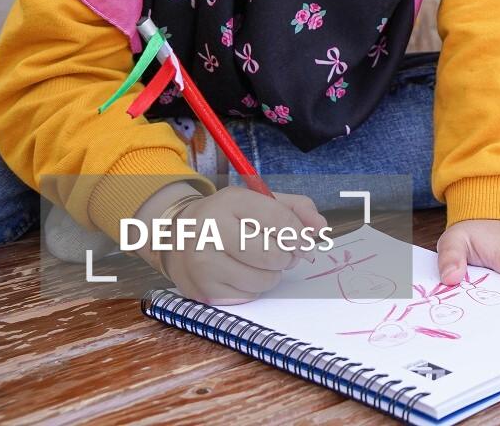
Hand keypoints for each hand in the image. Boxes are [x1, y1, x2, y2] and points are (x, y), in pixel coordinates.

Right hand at [139, 184, 326, 303]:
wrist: (178, 235)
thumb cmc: (229, 217)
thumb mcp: (261, 201)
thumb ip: (297, 209)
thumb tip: (320, 228)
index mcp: (230, 202)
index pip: (279, 221)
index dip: (300, 235)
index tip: (304, 241)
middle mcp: (210, 231)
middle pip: (273, 255)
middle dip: (288, 256)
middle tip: (285, 253)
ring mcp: (202, 264)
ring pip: (263, 279)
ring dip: (273, 274)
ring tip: (262, 262)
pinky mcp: (202, 291)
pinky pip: (248, 296)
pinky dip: (254, 287)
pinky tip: (243, 273)